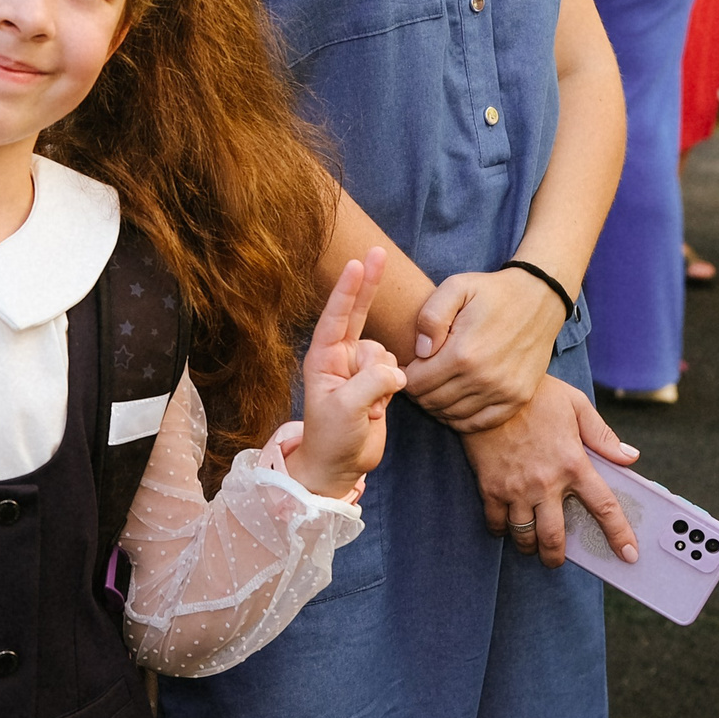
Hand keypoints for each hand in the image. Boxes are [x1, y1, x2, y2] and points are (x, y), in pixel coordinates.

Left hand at [283, 250, 407, 498]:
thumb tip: (396, 371)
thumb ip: (371, 383)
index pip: (335, 317)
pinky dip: (393, 385)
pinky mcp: (377, 382)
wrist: (340, 466)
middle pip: (358, 313)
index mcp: (322, 358)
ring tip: (369, 407)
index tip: (356, 263)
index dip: (347, 290)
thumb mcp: (347, 409)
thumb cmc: (332, 437)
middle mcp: (340, 358)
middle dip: (368, 284)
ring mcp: (359, 369)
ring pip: (384, 352)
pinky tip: (379, 408)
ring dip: (383, 376)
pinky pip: (394, 369)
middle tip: (378, 252)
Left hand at [404, 269, 565, 429]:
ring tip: (434, 387)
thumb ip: (430, 317)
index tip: (407, 366)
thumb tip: (421, 352)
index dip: (405, 376)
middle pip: (431, 402)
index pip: (416, 383)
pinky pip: (479, 424)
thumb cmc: (492, 292)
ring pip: (452, 415)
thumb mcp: (456, 287)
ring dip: (436, 405)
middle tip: (418, 377)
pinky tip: (454, 403)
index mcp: (463, 353)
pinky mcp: (518, 398)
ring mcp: (503, 391)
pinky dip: (461, 419)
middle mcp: (483, 378)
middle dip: (418, 392)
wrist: (540, 297)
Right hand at [460, 377, 639, 564]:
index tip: (628, 554)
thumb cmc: (535, 394)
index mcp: (573, 463)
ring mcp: (516, 488)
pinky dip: (502, 530)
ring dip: (530, 546)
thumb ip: (603, 436)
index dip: (619, 535)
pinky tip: (506, 527)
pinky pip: (496, 523)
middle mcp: (546, 483)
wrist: (489, 389)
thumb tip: (630, 458)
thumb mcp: (576, 405)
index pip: (604, 508)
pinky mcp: (491, 487)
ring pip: (525, 536)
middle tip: (557, 559)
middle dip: (557, 557)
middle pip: (555, 537)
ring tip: (532, 545)